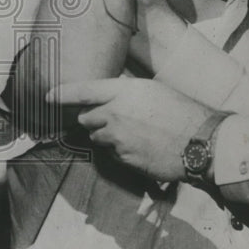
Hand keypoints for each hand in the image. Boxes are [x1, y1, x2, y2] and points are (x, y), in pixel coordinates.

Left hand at [46, 78, 215, 180]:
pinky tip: (141, 147)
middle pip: (86, 118)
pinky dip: (120, 151)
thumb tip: (110, 95)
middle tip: (114, 119)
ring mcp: (117, 138)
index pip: (83, 90)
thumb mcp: (154, 90)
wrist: (200, 141)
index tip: (48, 97)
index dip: (62, 94)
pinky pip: (112, 154)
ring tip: (134, 134)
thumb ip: (127, 92)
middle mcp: (115, 113)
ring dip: (107, 136)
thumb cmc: (182, 111)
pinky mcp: (123, 159)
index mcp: (123, 91)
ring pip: (98, 137)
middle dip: (94, 119)